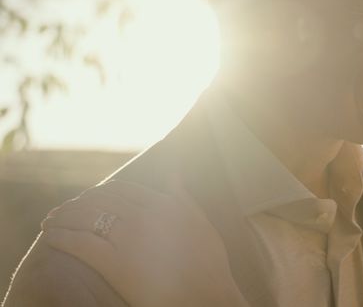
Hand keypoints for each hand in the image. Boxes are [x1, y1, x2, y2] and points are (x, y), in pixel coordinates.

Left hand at [41, 176, 248, 306]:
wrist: (205, 293)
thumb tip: (173, 172)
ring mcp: (129, 238)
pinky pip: (81, 243)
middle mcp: (144, 215)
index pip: (121, 189)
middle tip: (62, 211)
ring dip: (63, 216)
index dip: (99, 192)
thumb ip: (182, 196)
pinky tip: (51, 236)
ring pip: (86, 217)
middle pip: (99, 200)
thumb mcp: (199, 221)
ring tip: (50, 221)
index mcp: (164, 203)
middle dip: (76, 203)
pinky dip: (62, 237)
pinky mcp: (115, 262)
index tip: (88, 198)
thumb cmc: (207, 261)